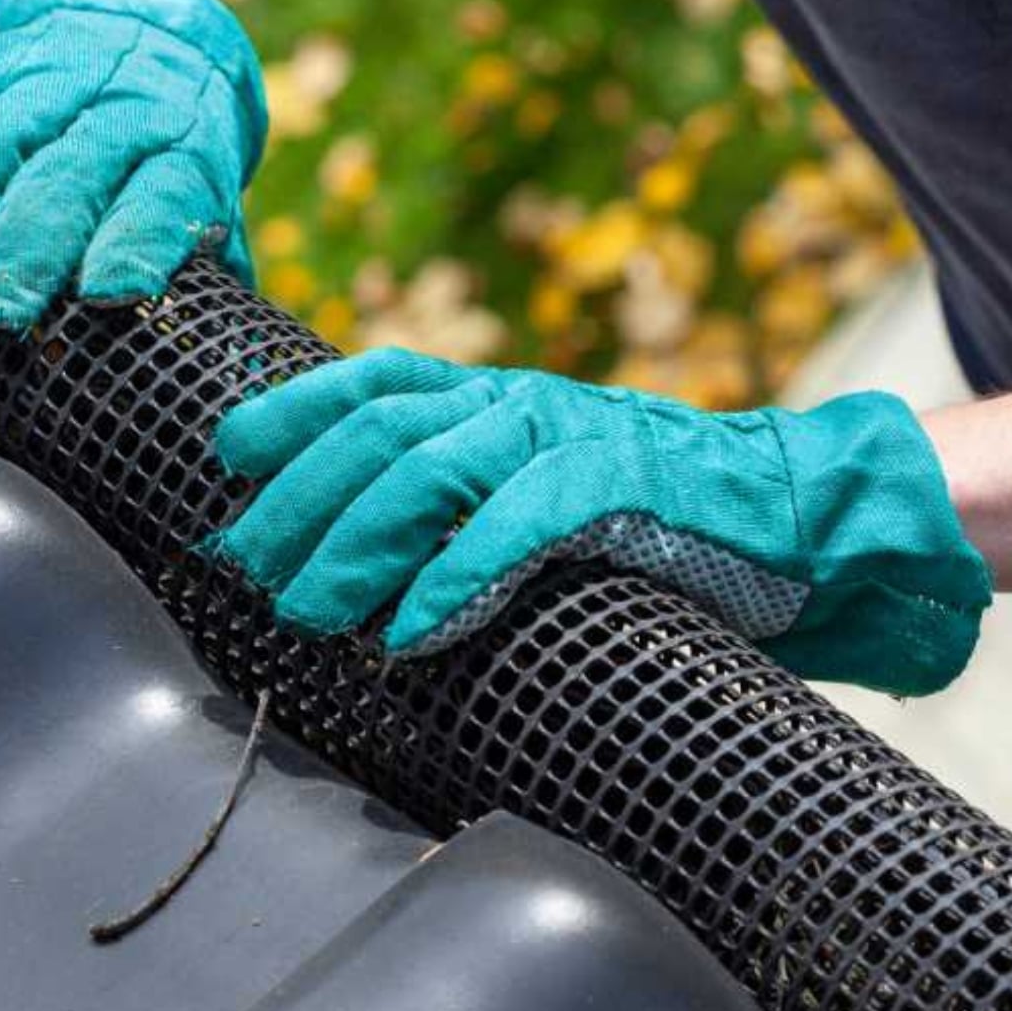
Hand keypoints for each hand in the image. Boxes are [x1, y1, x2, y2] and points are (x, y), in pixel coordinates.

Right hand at [0, 0, 265, 329]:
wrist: (142, 25)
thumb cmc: (173, 148)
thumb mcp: (208, 195)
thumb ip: (203, 263)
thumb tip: (211, 356)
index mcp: (183, 145)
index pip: (164, 193)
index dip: (134, 238)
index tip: (104, 292)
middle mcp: (117, 103)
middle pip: (65, 173)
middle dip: (22, 246)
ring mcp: (45, 75)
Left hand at [210, 348, 991, 695]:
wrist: (783, 513)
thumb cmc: (642, 513)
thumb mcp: (533, 479)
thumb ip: (457, 495)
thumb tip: (346, 549)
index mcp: (491, 394)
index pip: (372, 379)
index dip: (294, 407)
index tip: (228, 450)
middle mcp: (514, 402)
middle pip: (376, 431)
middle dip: (298, 499)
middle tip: (245, 565)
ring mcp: (564, 436)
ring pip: (427, 471)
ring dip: (353, 545)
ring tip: (305, 612)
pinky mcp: (617, 488)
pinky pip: (516, 526)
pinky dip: (454, 578)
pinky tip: (407, 631)